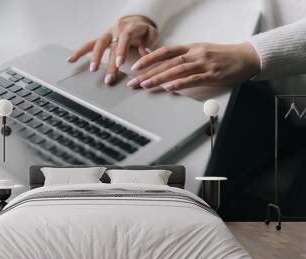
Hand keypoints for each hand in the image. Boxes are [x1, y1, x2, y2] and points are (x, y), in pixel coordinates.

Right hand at [67, 15, 158, 84]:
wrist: (136, 20)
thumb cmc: (144, 30)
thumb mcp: (151, 34)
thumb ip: (148, 43)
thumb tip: (146, 53)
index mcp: (129, 27)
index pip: (124, 38)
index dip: (121, 50)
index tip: (120, 63)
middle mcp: (116, 29)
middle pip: (110, 45)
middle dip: (109, 62)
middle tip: (109, 77)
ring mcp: (107, 34)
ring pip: (98, 44)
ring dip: (94, 58)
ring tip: (92, 70)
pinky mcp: (102, 39)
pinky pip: (89, 45)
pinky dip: (79, 52)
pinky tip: (70, 60)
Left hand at [126, 42, 260, 90]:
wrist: (246, 58)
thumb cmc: (221, 57)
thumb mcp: (199, 52)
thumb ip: (181, 57)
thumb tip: (162, 63)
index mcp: (191, 47)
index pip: (165, 52)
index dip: (148, 59)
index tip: (135, 67)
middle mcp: (195, 54)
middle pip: (167, 63)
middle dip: (148, 72)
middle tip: (134, 82)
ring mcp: (203, 64)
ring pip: (177, 70)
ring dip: (159, 78)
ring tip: (145, 85)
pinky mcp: (212, 75)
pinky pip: (192, 79)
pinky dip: (179, 84)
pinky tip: (168, 88)